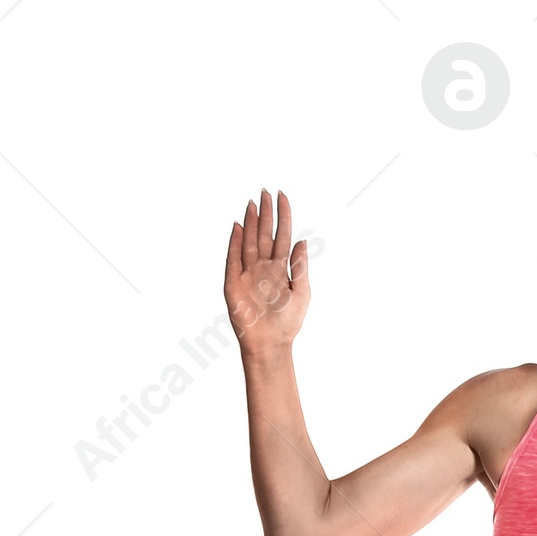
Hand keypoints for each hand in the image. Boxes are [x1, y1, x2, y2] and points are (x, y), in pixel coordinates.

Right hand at [225, 188, 308, 355]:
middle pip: (264, 234)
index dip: (283, 216)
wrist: (270, 344)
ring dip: (250, 222)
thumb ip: (300, 267)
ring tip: (252, 203)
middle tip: (265, 191)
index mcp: (281, 269)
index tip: (283, 196)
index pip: (282, 235)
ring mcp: (248, 273)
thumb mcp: (302, 294)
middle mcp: (264, 267)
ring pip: (249, 241)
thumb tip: (303, 241)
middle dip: (266, 213)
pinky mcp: (233, 282)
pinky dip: (235, 242)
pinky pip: (233, 258)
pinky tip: (237, 226)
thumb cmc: (288, 323)